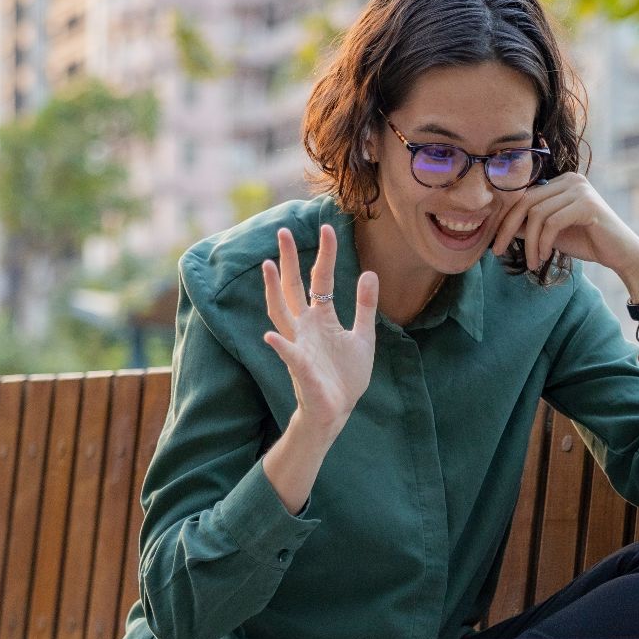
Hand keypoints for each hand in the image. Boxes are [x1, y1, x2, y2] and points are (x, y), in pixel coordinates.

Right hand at [260, 224, 379, 435]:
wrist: (337, 411)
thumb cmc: (346, 375)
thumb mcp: (363, 336)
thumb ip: (365, 306)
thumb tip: (369, 272)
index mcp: (322, 318)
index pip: (321, 279)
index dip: (325, 254)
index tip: (327, 227)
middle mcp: (305, 327)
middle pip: (293, 287)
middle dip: (288, 260)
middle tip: (282, 231)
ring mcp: (299, 345)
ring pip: (281, 312)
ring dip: (273, 291)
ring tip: (268, 266)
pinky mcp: (300, 368)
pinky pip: (288, 355)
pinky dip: (280, 345)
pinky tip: (271, 336)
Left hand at [490, 172, 638, 275]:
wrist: (622, 254)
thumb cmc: (588, 242)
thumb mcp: (551, 233)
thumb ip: (529, 226)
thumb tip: (498, 227)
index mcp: (561, 182)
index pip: (523, 196)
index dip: (504, 219)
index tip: (493, 243)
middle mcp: (570, 180)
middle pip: (526, 202)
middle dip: (507, 229)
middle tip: (497, 252)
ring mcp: (580, 189)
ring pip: (537, 214)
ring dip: (529, 243)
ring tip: (532, 262)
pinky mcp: (587, 204)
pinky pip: (552, 223)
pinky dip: (543, 242)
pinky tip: (544, 256)